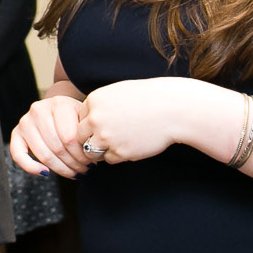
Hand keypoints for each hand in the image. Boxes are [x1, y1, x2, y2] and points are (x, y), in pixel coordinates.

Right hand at [11, 94, 90, 178]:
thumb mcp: (85, 117)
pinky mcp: (16, 133)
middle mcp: (39, 110)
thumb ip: (88, 132)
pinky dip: (31, 167)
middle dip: (73, 164)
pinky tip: (45, 173)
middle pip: (57, 147)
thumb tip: (93, 154)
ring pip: (43, 154)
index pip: (70, 138)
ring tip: (73, 173)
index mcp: (59, 104)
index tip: (91, 162)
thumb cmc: (75, 116)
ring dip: (60, 169)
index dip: (82, 155)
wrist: (59, 107)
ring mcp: (25, 121)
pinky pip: (18, 155)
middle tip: (85, 171)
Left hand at [77, 78, 200, 163]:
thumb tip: (86, 121)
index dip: (91, 123)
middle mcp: (96, 119)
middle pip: (80, 136)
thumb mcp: (118, 93)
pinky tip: (130, 145)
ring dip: (100, 150)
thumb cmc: (147, 98)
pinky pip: (109, 159)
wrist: (173, 109)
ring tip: (117, 143)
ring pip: (91, 151)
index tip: (106, 123)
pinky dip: (117, 155)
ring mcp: (107, 137)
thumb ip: (99, 106)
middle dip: (91, 138)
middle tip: (108, 137)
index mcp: (94, 101)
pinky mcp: (121, 152)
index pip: (79, 118)